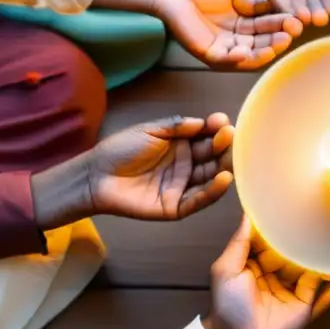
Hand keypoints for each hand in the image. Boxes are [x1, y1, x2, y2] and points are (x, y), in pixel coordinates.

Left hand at [87, 114, 234, 219]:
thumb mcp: (150, 130)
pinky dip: (213, 191)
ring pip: (210, 178)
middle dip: (223, 147)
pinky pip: (199, 200)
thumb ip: (176, 126)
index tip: (223, 122)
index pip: (206, 137)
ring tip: (233, 157)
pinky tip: (224, 179)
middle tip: (231, 138)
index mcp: (181, 145)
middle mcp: (186, 165)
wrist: (96, 175)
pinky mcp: (176, 207)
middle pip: (212, 157)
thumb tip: (203, 122)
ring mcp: (182, 186)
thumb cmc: (120, 150)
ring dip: (224, 167)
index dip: (216, 130)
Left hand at [157, 0, 302, 69]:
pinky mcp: (205, 52)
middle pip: (260, 45)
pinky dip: (235, 58)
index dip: (280, 25)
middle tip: (293, 32)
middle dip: (277, 39)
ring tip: (279, 42)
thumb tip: (275, 8)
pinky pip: (224, 59)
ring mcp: (220, 50)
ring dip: (263, 51)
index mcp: (240, 29)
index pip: (265, 30)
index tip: (295, 20)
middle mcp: (233, 42)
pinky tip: (246, 51)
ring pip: (247, 56)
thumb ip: (252, 4)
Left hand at [205, 215, 329, 328]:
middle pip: (291, 251)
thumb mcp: (226, 269)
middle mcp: (274, 273)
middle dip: (301, 239)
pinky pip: (322, 290)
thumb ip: (239, 242)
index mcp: (254, 263)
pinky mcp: (305, 303)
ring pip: (308, 267)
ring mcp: (291, 288)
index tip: (291, 206)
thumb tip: (248, 214)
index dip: (277, 227)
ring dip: (320, 255)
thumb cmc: (228, 305)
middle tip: (317, 217)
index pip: (269, 240)